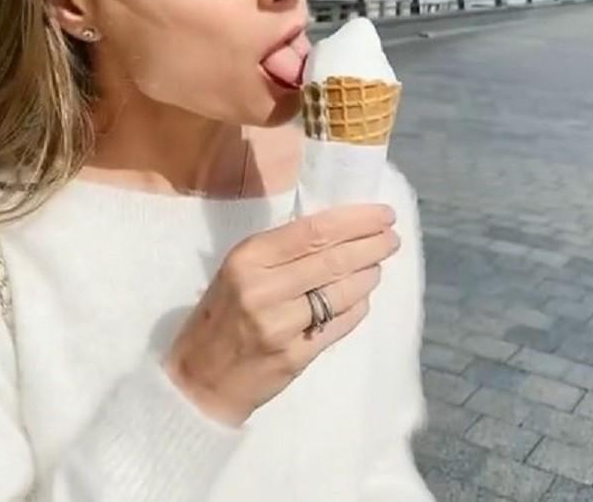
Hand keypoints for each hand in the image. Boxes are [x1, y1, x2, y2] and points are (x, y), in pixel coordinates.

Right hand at [163, 204, 397, 426]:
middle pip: (333, 259)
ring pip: (341, 292)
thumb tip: (336, 232)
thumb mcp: (238, 271)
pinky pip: (338, 324)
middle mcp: (264, 287)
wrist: (199, 378)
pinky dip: (357, 307)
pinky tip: (363, 297)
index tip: (383, 214)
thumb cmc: (220, 315)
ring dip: (368, 276)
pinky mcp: (295, 356)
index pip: (313, 231)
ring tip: (377, 267)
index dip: (355, 221)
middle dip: (372, 245)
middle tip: (392, 239)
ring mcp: (281, 324)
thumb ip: (280, 253)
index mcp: (248, 257)